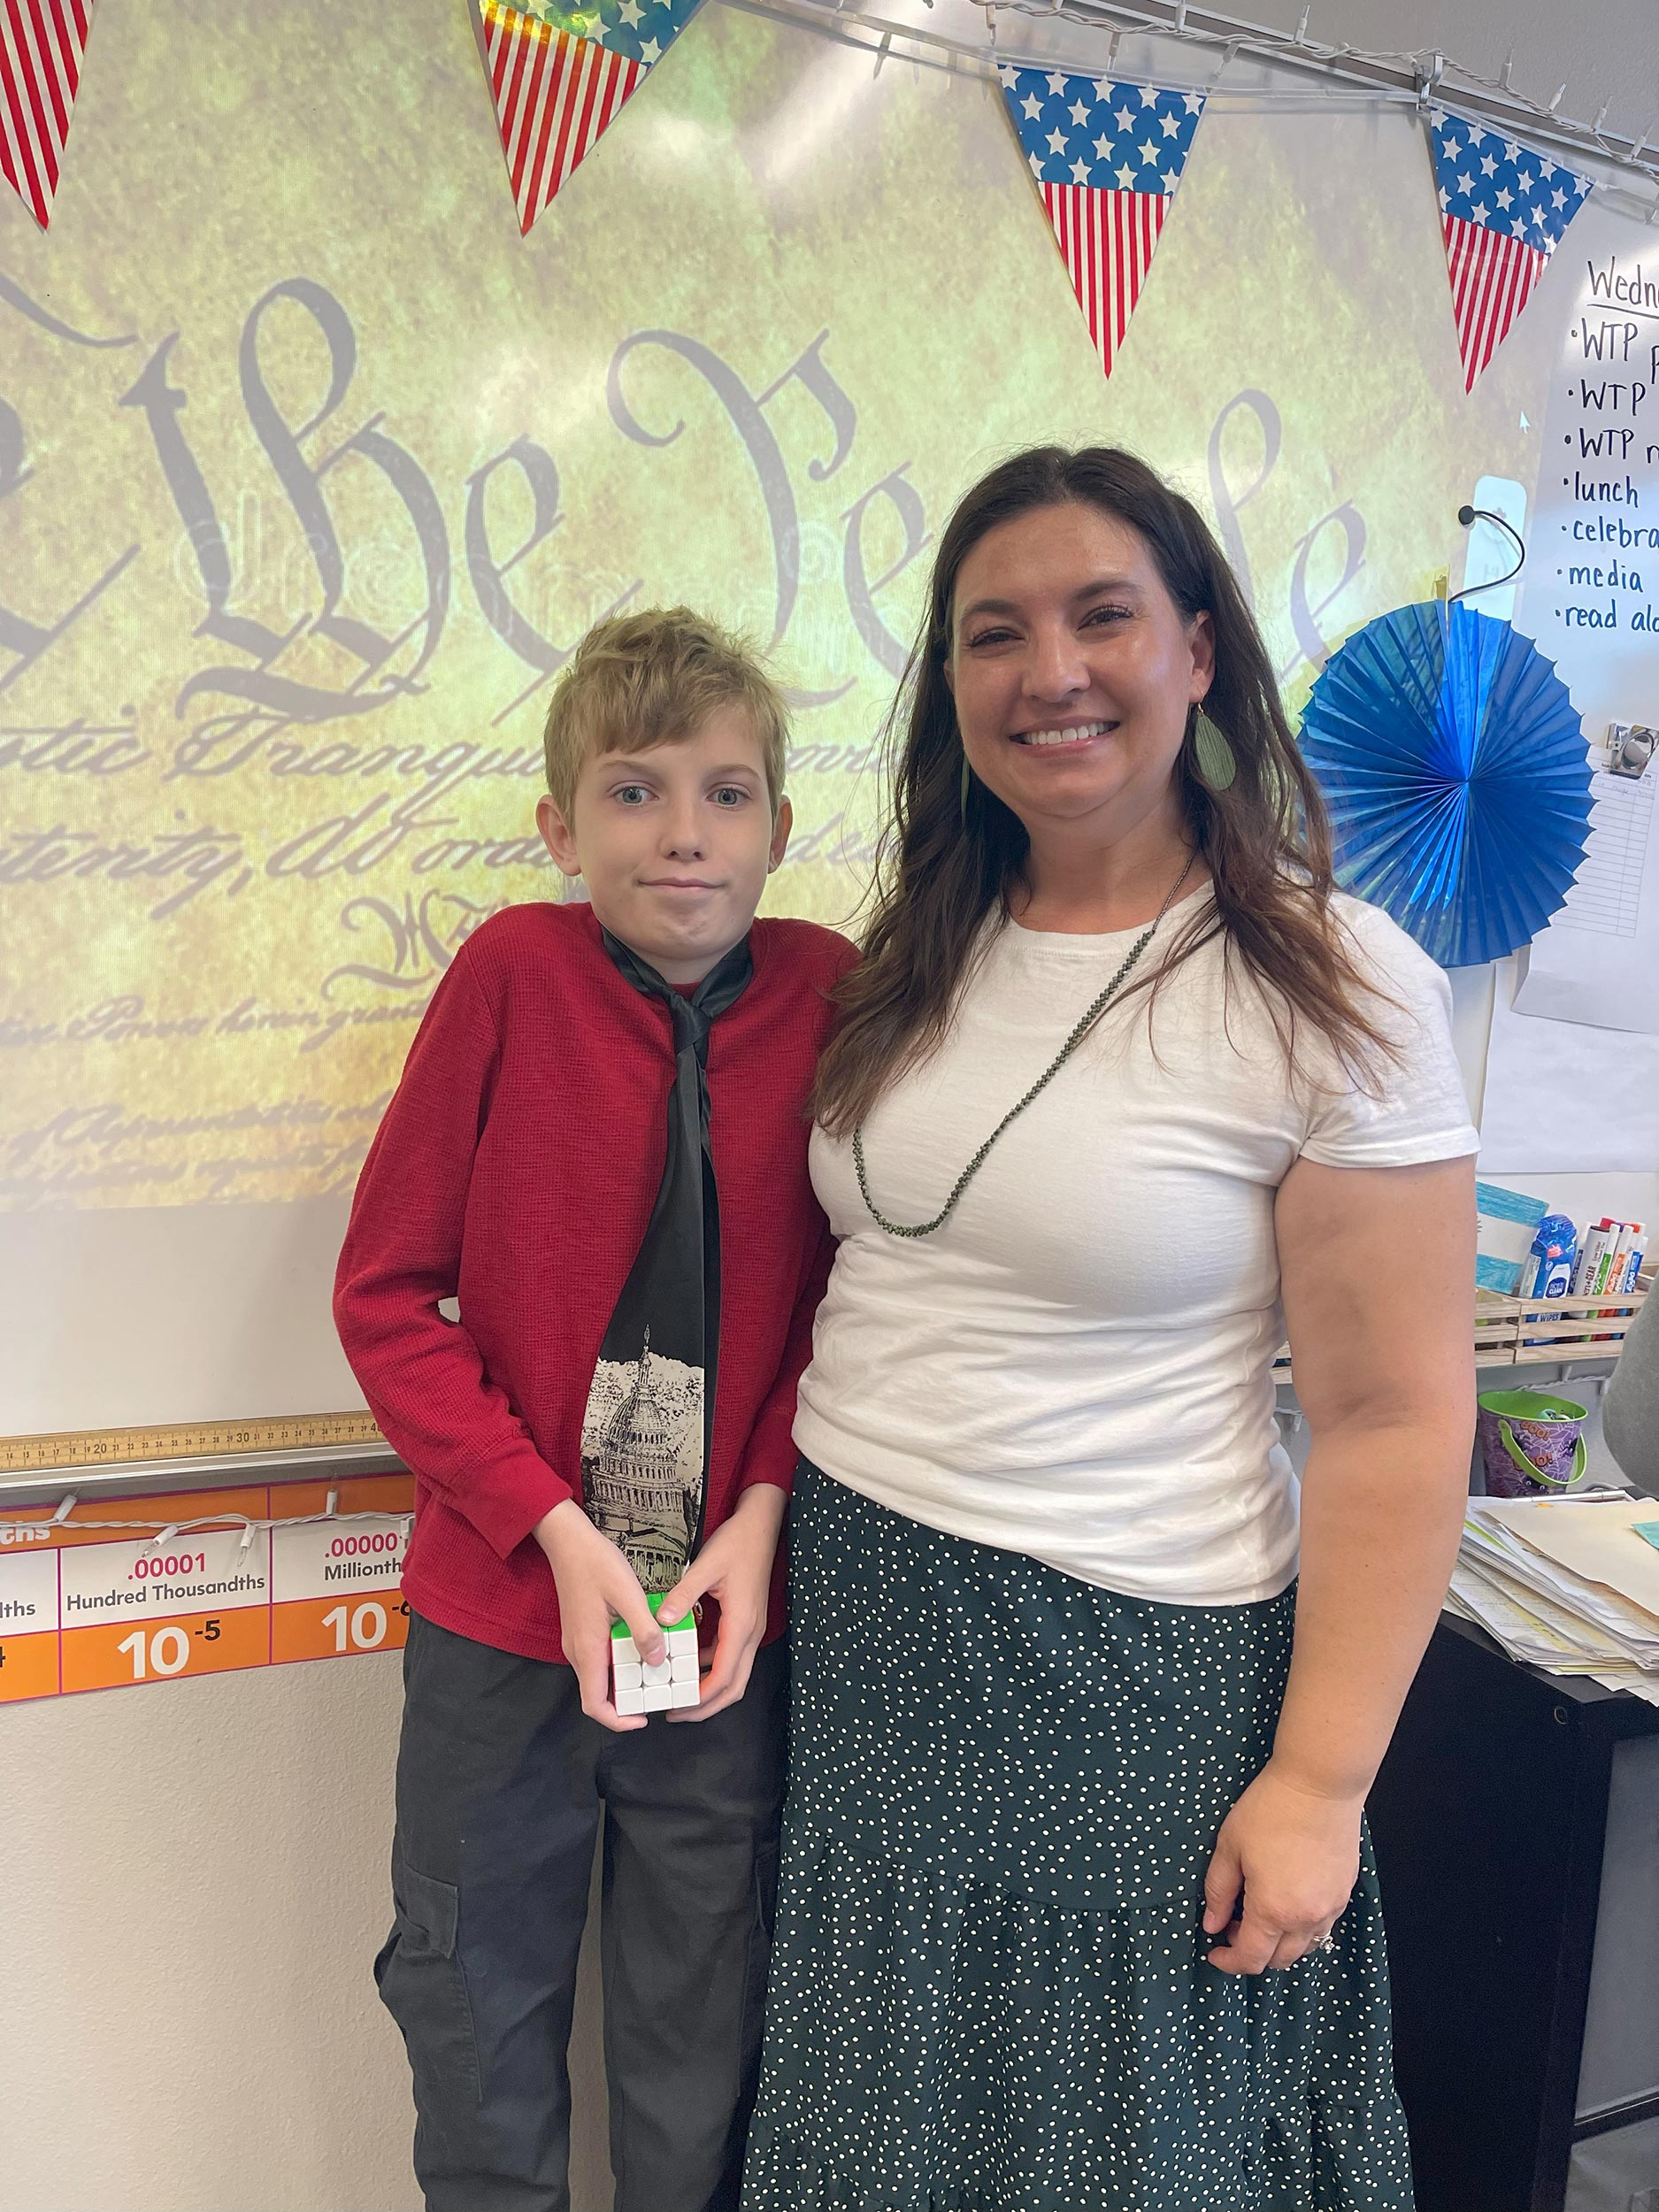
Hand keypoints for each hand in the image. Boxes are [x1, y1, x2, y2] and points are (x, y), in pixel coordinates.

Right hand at [533, 1500, 664, 1732]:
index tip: (643, 1719)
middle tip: (658, 1691)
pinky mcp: (582, 1629)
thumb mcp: (627, 1594)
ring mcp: (578, 1641)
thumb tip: (656, 1662)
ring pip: (601, 1675)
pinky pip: (600, 1657)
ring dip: (625, 1679)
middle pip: (599, 1694)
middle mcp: (578, 1652)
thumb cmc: (596, 1564)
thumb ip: (644, 1630)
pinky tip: (641, 1645)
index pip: (595, 1705)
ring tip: (655, 1670)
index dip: (618, 1721)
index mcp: (587, 1650)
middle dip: (627, 1700)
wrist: (567, 1540)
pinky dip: (621, 1661)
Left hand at [656, 1483, 785, 1721]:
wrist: (761, 1526)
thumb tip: (662, 1621)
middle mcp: (750, 1633)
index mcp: (741, 1625)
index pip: (724, 1676)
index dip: (701, 1697)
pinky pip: (732, 1656)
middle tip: (677, 1713)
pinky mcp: (747, 1621)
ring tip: (681, 1694)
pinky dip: (713, 1667)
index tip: (677, 1707)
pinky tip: (690, 1662)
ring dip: (711, 1690)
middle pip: (734, 1686)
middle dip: (707, 1706)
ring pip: (736, 1674)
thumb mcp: (705, 1567)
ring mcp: (751, 1628)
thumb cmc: (736, 1544)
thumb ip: (684, 1595)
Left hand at [1201, 1758, 1362, 1973]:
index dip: (1228, 1962)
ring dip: (1279, 1943)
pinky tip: (1287, 1899)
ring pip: (1304, 1947)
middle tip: (1233, 1923)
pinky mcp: (1345, 1893)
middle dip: (1253, 1952)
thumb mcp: (1230, 1847)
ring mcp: (1331, 1907)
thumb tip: (1212, 1925)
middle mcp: (1306, 1918)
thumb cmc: (1269, 1810)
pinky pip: (1322, 1927)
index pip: (1251, 1959)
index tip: (1213, 1952)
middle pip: (1279, 1960)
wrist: (1320, 1785)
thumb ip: (1218, 1891)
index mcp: (1273, 1911)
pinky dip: (1302, 1928)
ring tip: (1259, 1911)